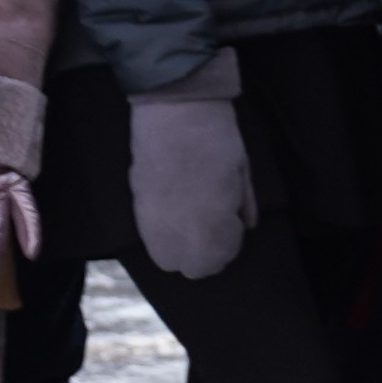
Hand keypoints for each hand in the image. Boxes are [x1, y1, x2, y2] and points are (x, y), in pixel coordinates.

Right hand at [125, 81, 255, 280]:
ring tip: (192, 218)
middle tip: (215, 225)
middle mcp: (176, 235)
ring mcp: (151, 223)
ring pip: (165, 258)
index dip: (227, 247)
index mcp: (210, 227)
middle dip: (205, 254)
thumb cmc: (217, 141)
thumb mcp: (242, 173)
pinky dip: (163, 232)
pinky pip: (149, 237)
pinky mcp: (135, 207)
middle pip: (190, 269)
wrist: (174, 114)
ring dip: (181, 247)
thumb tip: (246, 226)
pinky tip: (173, 211)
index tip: (232, 225)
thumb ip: (242, 205)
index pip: (215, 262)